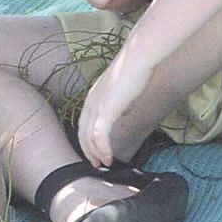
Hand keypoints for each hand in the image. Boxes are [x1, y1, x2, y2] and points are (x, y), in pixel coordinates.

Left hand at [76, 53, 147, 167]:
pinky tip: (108, 157)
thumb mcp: (123, 85)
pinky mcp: (106, 111)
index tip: (95, 148)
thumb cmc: (136, 66)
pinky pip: (99, 136)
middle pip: (82, 132)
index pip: (85, 122)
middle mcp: (90, 102)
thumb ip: (119, 96)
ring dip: (95, 153)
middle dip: (88, 150)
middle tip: (96, 162)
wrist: (138, 58)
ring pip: (88, 137)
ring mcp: (96, 107)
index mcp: (93, 95)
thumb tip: (123, 105)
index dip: (88, 138)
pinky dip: (102, 149)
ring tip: (102, 163)